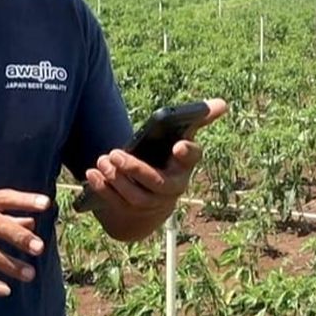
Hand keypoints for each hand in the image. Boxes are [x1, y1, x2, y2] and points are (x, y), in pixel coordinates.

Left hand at [84, 98, 227, 216]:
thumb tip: (223, 104)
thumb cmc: (167, 160)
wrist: (155, 196)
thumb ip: (198, 120)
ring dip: (116, 179)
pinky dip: (104, 189)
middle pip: (156, 184)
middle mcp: (171, 189)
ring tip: (103, 160)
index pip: (191, 159)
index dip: (187, 152)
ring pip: (135, 197)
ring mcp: (152, 204)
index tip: (179, 145)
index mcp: (184, 167)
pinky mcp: (132, 211)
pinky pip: (117, 204)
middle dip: (135, 169)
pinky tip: (92, 174)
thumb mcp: (181, 139)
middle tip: (114, 153)